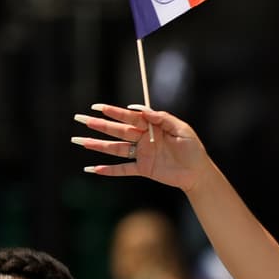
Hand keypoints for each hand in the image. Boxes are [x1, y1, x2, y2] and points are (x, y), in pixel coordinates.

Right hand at [71, 104, 212, 192]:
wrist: (198, 172)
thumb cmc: (193, 148)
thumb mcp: (181, 129)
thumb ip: (162, 118)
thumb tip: (141, 109)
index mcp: (151, 126)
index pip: (129, 117)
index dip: (113, 112)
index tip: (97, 107)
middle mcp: (143, 139)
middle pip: (117, 131)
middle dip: (99, 125)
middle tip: (80, 119)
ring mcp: (141, 154)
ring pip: (115, 149)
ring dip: (98, 145)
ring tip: (79, 141)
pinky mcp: (143, 169)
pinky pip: (123, 169)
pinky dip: (109, 170)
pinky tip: (93, 169)